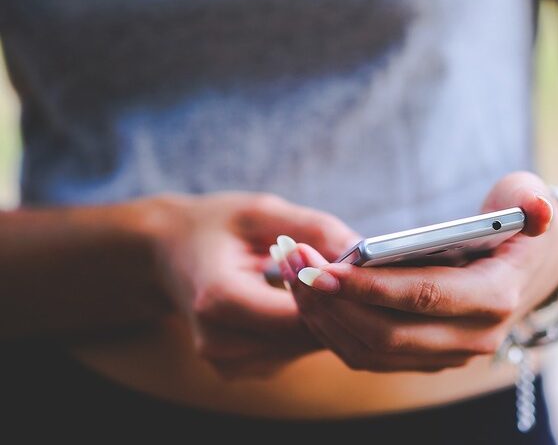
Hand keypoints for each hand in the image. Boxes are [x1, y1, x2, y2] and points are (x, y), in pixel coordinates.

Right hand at [148, 192, 359, 378]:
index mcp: (219, 299)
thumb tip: (366, 251)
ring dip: (328, 318)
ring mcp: (227, 363)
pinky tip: (310, 300)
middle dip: (340, 307)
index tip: (367, 271)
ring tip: (337, 282)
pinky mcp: (237, 370)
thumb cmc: (215, 225)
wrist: (164, 253)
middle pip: (305, 336)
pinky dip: (308, 327)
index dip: (338, 294)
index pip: (299, 314)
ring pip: (304, 347)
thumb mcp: (261, 211)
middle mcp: (219, 341)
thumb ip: (314, 229)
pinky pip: (292, 351)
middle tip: (367, 277)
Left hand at [279, 172, 557, 372]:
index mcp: (495, 298)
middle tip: (293, 266)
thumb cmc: (518, 223)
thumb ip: (530, 200)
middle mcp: (474, 339)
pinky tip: (309, 296)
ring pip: (372, 352)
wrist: (533, 267)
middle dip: (333, 303)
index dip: (369, 287)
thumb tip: (535, 207)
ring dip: (324, 318)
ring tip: (290, 276)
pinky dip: (334, 330)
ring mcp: (449, 355)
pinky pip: (369, 356)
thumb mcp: (529, 196)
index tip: (321, 269)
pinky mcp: (426, 359)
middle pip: (388, 334)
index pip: (423, 298)